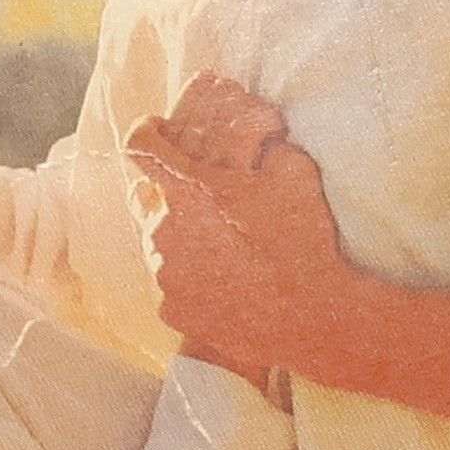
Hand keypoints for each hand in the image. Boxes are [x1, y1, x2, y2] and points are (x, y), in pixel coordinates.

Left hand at [126, 73, 348, 383]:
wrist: (309, 317)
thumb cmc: (302, 241)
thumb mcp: (295, 172)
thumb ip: (264, 147)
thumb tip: (259, 142)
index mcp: (188, 189)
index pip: (140, 145)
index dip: (146, 133)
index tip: (155, 133)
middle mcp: (164, 230)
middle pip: (146, 198)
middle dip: (167, 194)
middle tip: (203, 203)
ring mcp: (164, 275)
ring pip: (156, 245)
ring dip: (180, 240)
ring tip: (221, 250)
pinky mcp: (171, 310)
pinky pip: (171, 286)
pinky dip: (190, 281)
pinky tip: (224, 284)